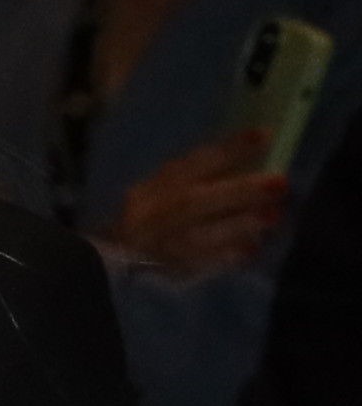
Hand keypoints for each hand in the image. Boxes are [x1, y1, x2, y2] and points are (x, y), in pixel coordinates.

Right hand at [111, 130, 292, 277]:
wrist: (124, 260)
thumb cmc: (159, 218)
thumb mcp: (170, 192)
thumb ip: (207, 179)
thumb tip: (262, 160)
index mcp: (156, 186)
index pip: (193, 163)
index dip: (228, 149)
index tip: (265, 135)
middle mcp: (155, 213)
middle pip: (194, 201)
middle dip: (239, 191)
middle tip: (280, 183)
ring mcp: (162, 244)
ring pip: (198, 235)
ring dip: (239, 225)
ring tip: (274, 215)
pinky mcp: (171, 270)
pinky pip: (203, 264)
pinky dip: (229, 256)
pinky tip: (253, 248)